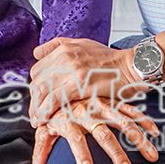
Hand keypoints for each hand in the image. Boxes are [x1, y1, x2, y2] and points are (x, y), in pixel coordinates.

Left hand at [29, 38, 144, 122]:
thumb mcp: (82, 43)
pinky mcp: (79, 84)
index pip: (37, 68)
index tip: (38, 98)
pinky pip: (54, 100)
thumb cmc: (109, 58)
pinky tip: (42, 120)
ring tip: (37, 120)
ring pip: (43, 91)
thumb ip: (58, 45)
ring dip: (36, 108)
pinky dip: (45, 111)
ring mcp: (71, 70)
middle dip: (34, 99)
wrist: (130, 65)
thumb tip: (36, 52)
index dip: (35, 85)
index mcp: (63, 48)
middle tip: (36, 112)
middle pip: (37, 80)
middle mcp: (64, 57)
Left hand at [32, 97, 158, 163]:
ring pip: (124, 123)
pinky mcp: (113, 101)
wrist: (71, 67)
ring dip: (139, 140)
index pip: (77, 141)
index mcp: (72, 116)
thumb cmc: (56, 99)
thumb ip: (43, 142)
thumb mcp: (47, 120)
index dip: (83, 158)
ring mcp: (104, 106)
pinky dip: (144, 121)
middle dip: (117, 155)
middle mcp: (90, 111)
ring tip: (152, 156)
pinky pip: (131, 111)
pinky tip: (155, 132)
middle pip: (106, 136)